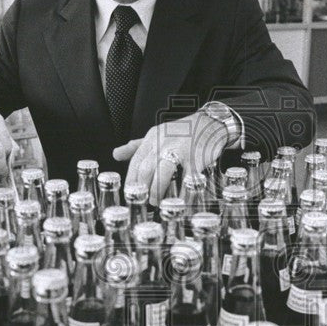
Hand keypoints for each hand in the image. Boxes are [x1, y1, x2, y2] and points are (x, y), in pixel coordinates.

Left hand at [113, 110, 231, 205]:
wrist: (210, 123)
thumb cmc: (183, 132)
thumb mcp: (157, 134)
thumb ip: (136, 146)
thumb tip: (115, 154)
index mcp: (152, 139)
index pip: (135, 162)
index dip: (131, 181)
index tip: (130, 194)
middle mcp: (163, 143)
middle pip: (146, 169)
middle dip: (143, 188)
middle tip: (144, 201)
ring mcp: (180, 150)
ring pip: (162, 173)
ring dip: (157, 190)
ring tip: (157, 202)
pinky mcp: (196, 159)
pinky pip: (186, 179)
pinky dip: (182, 191)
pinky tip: (178, 200)